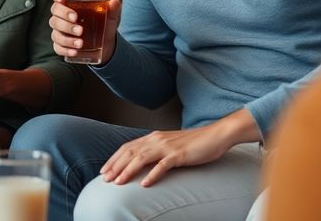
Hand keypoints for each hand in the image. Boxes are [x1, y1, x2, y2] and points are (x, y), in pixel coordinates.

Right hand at [49, 0, 121, 61]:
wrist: (104, 45)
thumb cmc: (102, 25)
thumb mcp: (109, 17)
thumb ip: (112, 9)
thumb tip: (114, 2)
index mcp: (70, 6)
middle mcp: (61, 18)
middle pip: (55, 14)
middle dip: (65, 17)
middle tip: (78, 22)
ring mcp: (59, 32)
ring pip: (56, 33)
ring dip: (67, 38)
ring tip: (81, 42)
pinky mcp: (61, 46)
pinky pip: (58, 48)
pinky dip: (66, 50)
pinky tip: (75, 52)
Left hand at [100, 113, 251, 186]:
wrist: (216, 135)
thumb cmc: (194, 143)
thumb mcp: (170, 145)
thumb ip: (156, 151)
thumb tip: (141, 162)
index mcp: (153, 137)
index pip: (128, 147)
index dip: (114, 158)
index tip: (104, 170)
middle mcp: (157, 139)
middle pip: (130, 152)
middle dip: (116, 166)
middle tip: (105, 178)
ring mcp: (168, 147)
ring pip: (142, 158)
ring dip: (128, 170)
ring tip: (118, 182)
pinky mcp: (180, 155)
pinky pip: (163, 165)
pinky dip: (152, 175)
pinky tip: (145, 184)